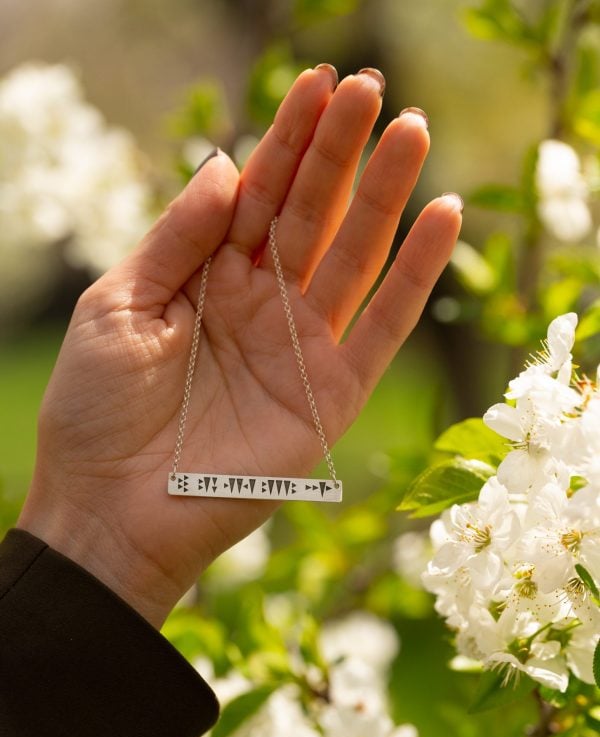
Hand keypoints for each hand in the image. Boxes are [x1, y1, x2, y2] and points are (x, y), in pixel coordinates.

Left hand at [18, 66, 461, 626]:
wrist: (109, 510)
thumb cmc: (96, 411)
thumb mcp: (115, 307)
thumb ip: (175, 239)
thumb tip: (224, 165)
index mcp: (205, 277)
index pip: (257, 193)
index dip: (289, 139)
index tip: (322, 84)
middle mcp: (259, 304)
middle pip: (312, 214)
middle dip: (342, 151)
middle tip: (375, 89)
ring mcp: (300, 348)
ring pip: (353, 256)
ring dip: (386, 195)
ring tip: (413, 131)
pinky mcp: (332, 397)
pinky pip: (383, 328)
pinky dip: (414, 278)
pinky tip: (441, 219)